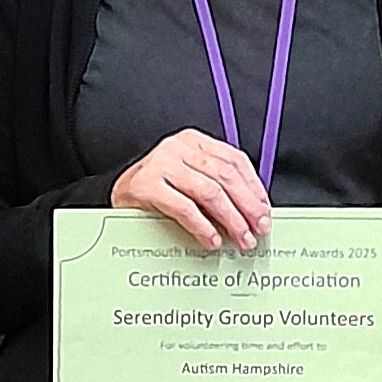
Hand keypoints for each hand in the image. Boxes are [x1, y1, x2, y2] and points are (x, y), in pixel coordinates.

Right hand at [111, 131, 270, 252]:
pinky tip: (211, 239)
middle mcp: (179, 147)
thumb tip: (252, 212)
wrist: (117, 195)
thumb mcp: (189, 179)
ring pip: (209, 192)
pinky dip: (202, 226)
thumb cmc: (157, 191)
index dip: (254, 189)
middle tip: (258, 230)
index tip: (264, 212)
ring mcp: (162, 164)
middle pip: (225, 176)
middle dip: (247, 207)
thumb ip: (217, 186)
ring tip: (240, 238)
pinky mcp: (147, 185)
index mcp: (194, 141)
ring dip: (230, 219)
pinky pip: (184, 208)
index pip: (235, 161)